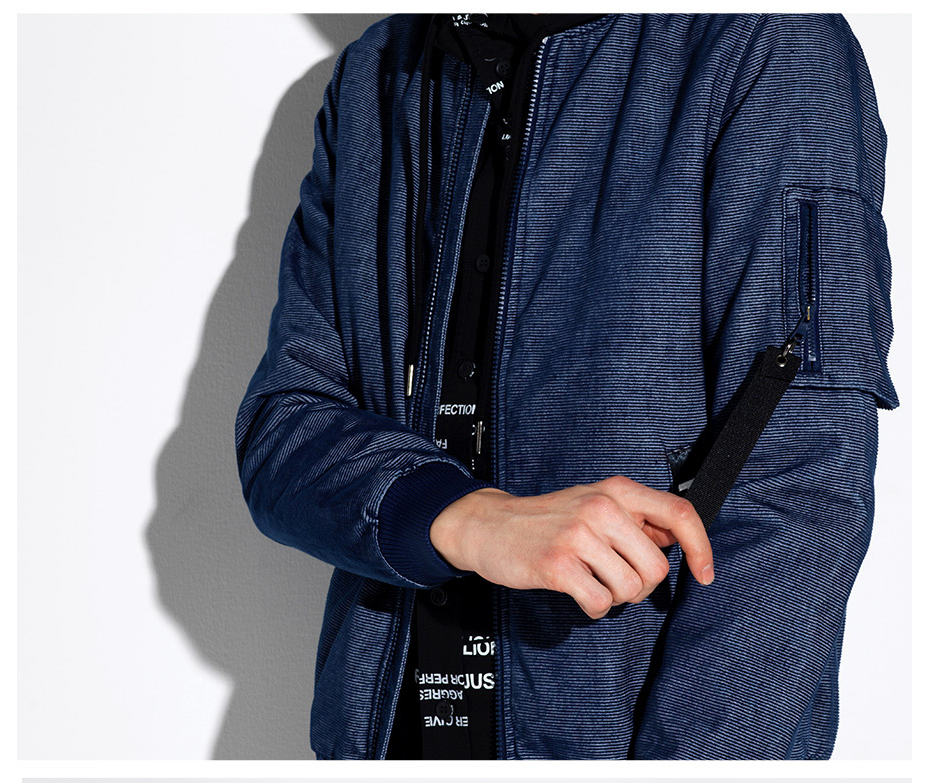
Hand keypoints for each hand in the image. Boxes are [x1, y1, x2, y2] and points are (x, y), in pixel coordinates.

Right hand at [429, 475, 713, 619]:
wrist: (490, 524)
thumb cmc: (546, 519)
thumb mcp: (594, 503)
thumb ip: (635, 519)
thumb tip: (679, 542)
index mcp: (616, 491)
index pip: (679, 513)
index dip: (701, 547)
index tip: (704, 573)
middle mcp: (601, 507)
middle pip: (656, 567)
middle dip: (641, 585)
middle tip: (616, 579)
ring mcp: (578, 535)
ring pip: (630, 589)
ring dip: (614, 597)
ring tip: (592, 582)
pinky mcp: (557, 564)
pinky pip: (599, 603)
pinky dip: (593, 607)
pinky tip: (577, 591)